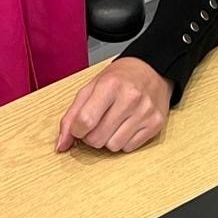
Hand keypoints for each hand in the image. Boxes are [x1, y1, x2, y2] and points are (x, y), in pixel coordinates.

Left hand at [55, 57, 172, 153]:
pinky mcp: (156, 124)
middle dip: (91, 136)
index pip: (85, 121)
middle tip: (97, 123)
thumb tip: (61, 145)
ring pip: (113, 147)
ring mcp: (145, 112)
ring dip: (108, 139)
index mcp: (110, 85)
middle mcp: (130, 98)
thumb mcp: (91, 88)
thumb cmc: (119, 78)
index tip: (80, 125)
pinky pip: (129, 148)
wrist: (152, 69)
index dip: (77, 129)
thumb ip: (72, 115)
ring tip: (113, 123)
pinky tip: (126, 125)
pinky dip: (123, 141)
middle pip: (97, 139)